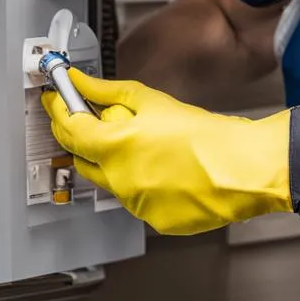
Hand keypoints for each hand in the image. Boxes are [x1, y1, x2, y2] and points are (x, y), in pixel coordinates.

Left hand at [40, 68, 292, 234]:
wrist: (245, 169)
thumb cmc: (206, 136)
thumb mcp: (152, 102)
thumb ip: (108, 92)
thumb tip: (81, 81)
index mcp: (113, 148)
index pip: (68, 130)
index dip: (57, 112)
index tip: (54, 101)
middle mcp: (118, 180)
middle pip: (82, 160)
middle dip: (83, 140)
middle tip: (93, 122)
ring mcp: (134, 204)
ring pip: (111, 182)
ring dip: (117, 165)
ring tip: (150, 149)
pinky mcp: (154, 220)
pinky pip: (137, 201)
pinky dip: (143, 186)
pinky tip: (166, 172)